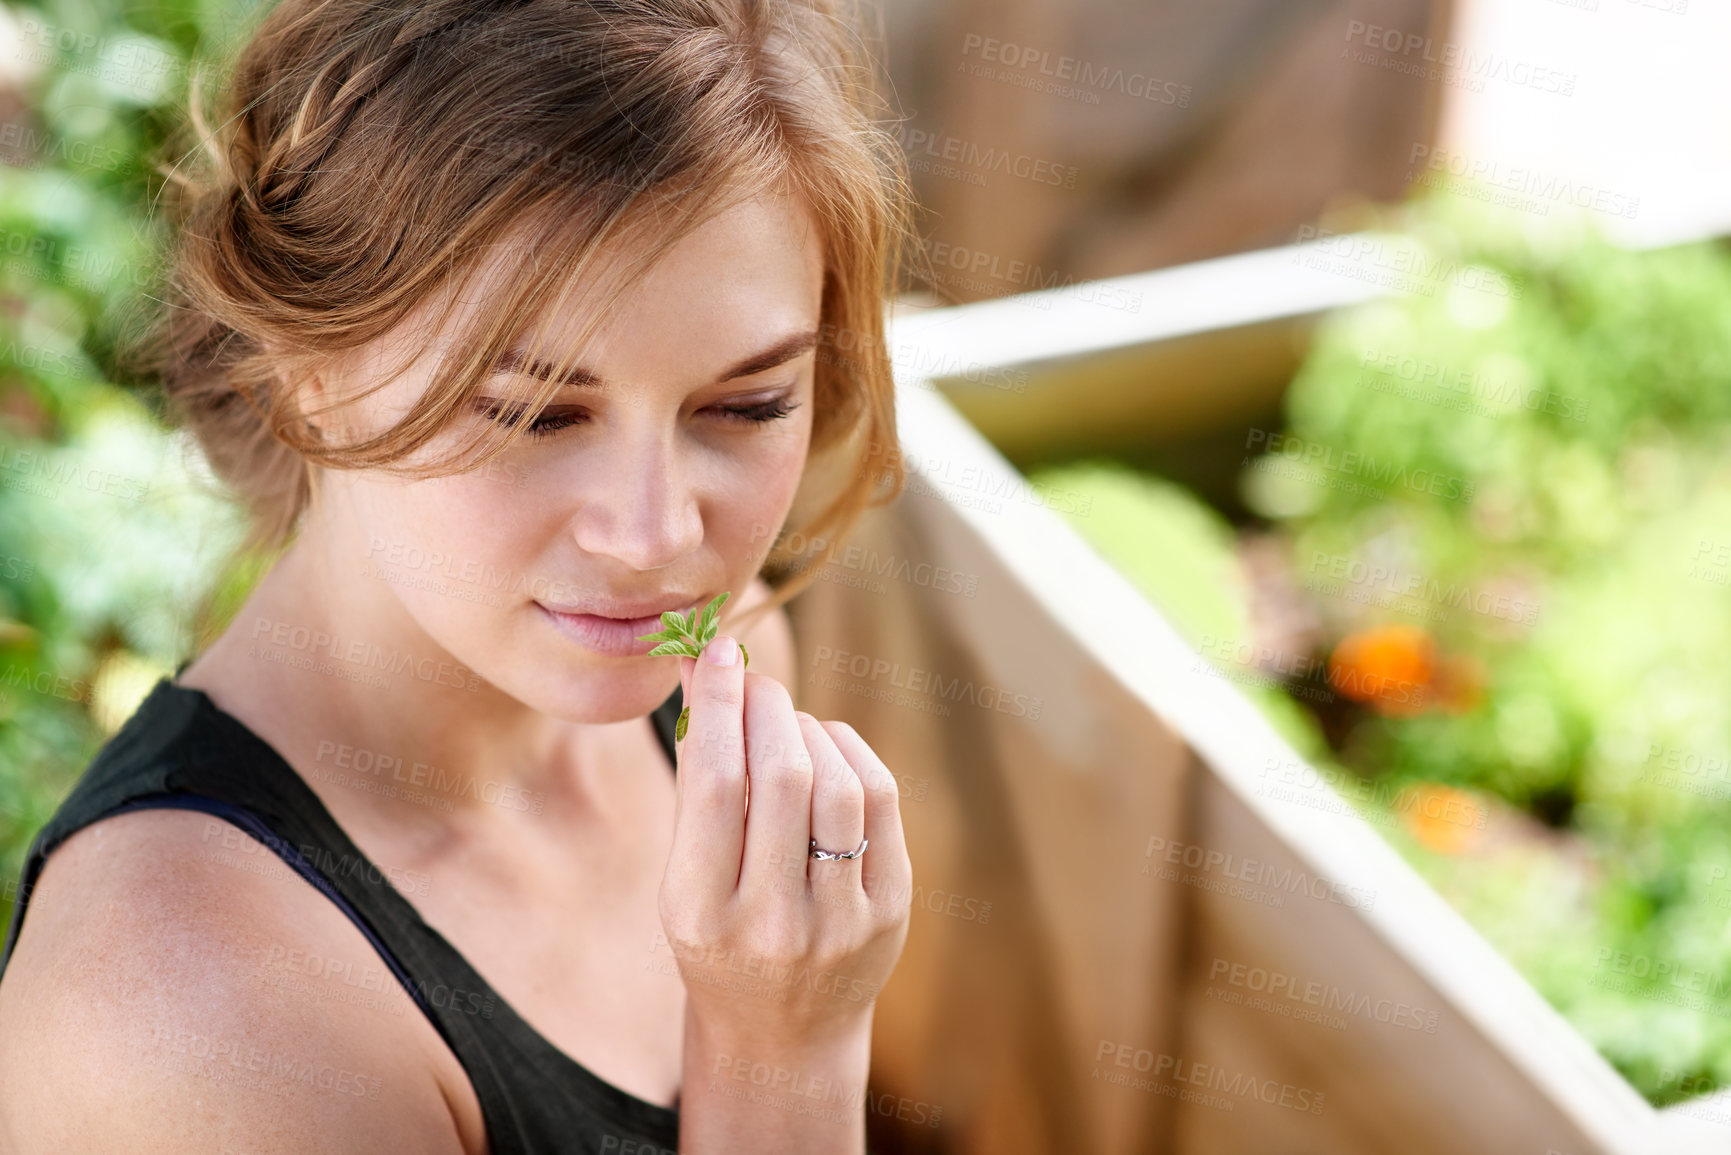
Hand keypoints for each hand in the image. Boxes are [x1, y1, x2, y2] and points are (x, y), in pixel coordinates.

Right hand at [659, 631, 912, 1050]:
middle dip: (766, 707)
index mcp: (700, 913)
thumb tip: (706, 675)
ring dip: (807, 730)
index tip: (717, 655)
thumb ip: (696, 786)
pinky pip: (879, 802)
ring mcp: (839, 921)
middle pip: (781, 775)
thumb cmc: (719, 940)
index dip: (717, 704)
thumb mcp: (684, 883)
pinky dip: (851, 753)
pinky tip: (828, 746)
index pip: (714, 782)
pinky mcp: (890, 911)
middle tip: (753, 682)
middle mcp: (772, 922)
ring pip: (836, 784)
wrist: (780, 1037)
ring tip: (786, 724)